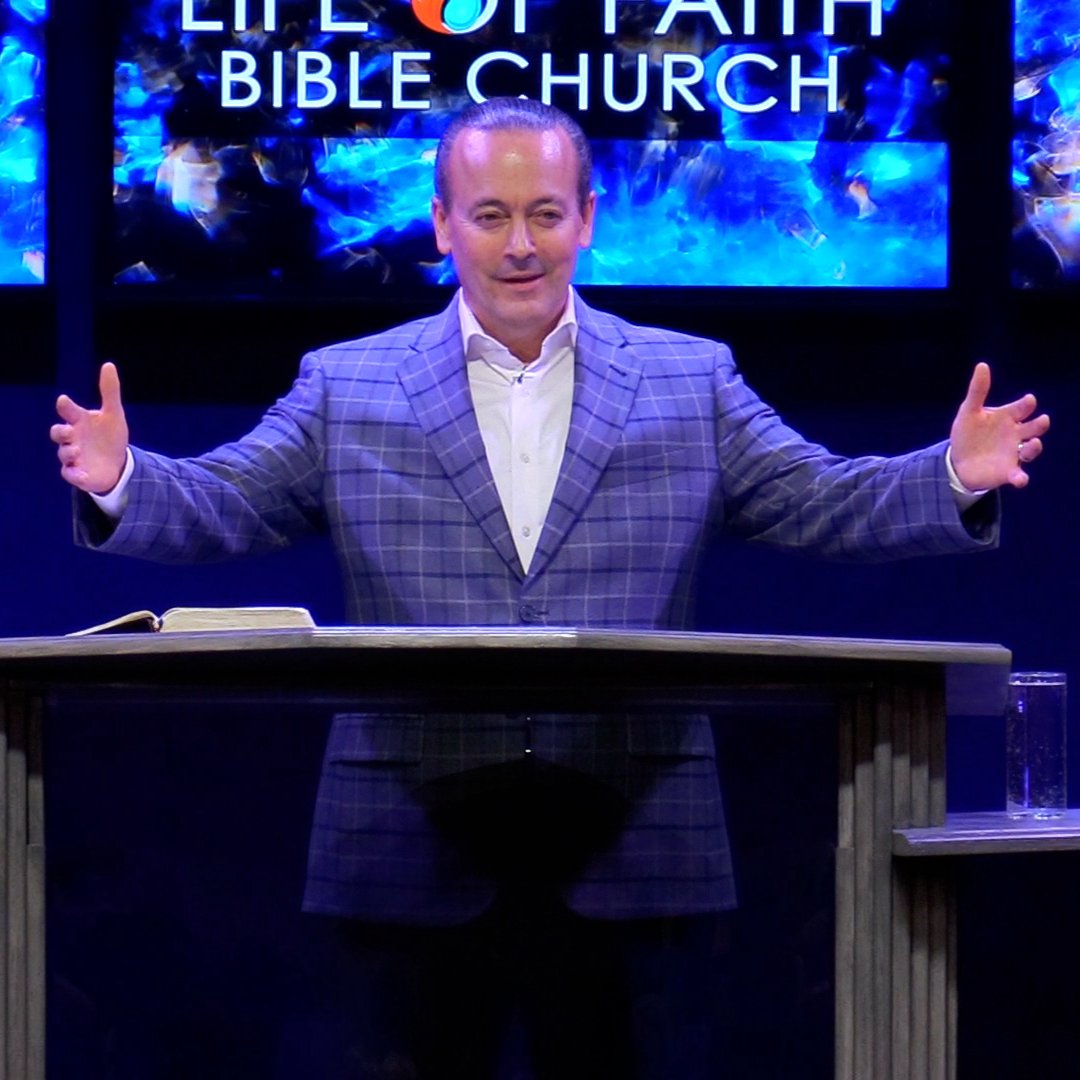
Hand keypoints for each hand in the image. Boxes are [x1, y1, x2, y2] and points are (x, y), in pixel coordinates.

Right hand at [50, 362, 129, 493]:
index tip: (64, 401)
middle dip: (61, 431)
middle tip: (71, 431)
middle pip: (58, 433)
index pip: (68, 411)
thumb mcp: (114, 413)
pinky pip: (70, 475)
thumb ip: (110, 391)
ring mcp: (73, 456)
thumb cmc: (111, 436)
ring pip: (63, 454)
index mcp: (80, 421)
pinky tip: (81, 474)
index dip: (65, 406)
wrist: (117, 463)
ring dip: (68, 452)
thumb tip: (108, 365)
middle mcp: (73, 438)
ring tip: (78, 451)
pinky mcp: (77, 473)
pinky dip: (74, 474)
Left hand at [949, 362, 1049, 490]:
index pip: (1023, 407)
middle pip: (1035, 427)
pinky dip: (1021, 478)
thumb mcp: (968, 412)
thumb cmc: (967, 433)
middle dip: (1040, 424)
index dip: (1027, 404)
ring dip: (1035, 447)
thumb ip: (977, 391)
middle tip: (1041, 421)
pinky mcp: (1008, 471)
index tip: (1028, 402)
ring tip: (1031, 444)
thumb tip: (982, 365)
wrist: (958, 461)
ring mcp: (1014, 453)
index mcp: (1008, 416)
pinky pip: (1019, 475)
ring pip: (1032, 450)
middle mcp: (1016, 434)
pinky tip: (1020, 479)